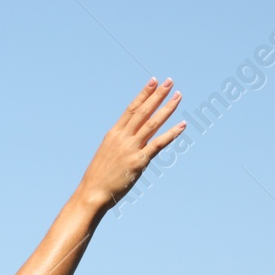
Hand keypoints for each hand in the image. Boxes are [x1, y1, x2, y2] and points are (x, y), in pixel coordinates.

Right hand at [75, 79, 185, 211]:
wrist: (92, 193)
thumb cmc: (98, 176)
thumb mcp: (106, 153)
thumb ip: (120, 143)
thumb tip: (131, 139)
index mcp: (113, 134)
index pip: (131, 109)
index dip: (143, 94)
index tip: (153, 81)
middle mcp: (123, 138)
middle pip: (143, 111)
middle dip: (157, 95)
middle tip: (169, 81)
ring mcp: (131, 149)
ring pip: (152, 123)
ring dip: (167, 108)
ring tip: (178, 96)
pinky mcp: (139, 161)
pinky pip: (158, 144)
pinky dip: (171, 133)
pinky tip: (182, 125)